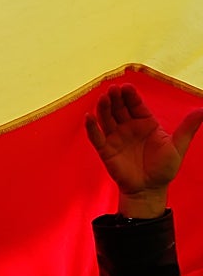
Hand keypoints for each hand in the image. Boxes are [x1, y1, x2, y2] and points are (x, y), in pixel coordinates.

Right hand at [85, 84, 202, 217]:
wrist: (150, 189)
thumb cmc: (164, 168)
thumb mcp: (178, 146)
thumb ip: (187, 128)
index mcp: (146, 123)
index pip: (136, 105)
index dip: (131, 96)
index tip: (127, 87)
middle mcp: (128, 127)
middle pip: (119, 109)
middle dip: (115, 98)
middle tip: (113, 89)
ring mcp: (116, 138)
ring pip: (106, 119)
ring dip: (103, 108)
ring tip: (102, 98)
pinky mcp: (105, 150)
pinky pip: (96, 137)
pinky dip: (91, 127)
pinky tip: (88, 117)